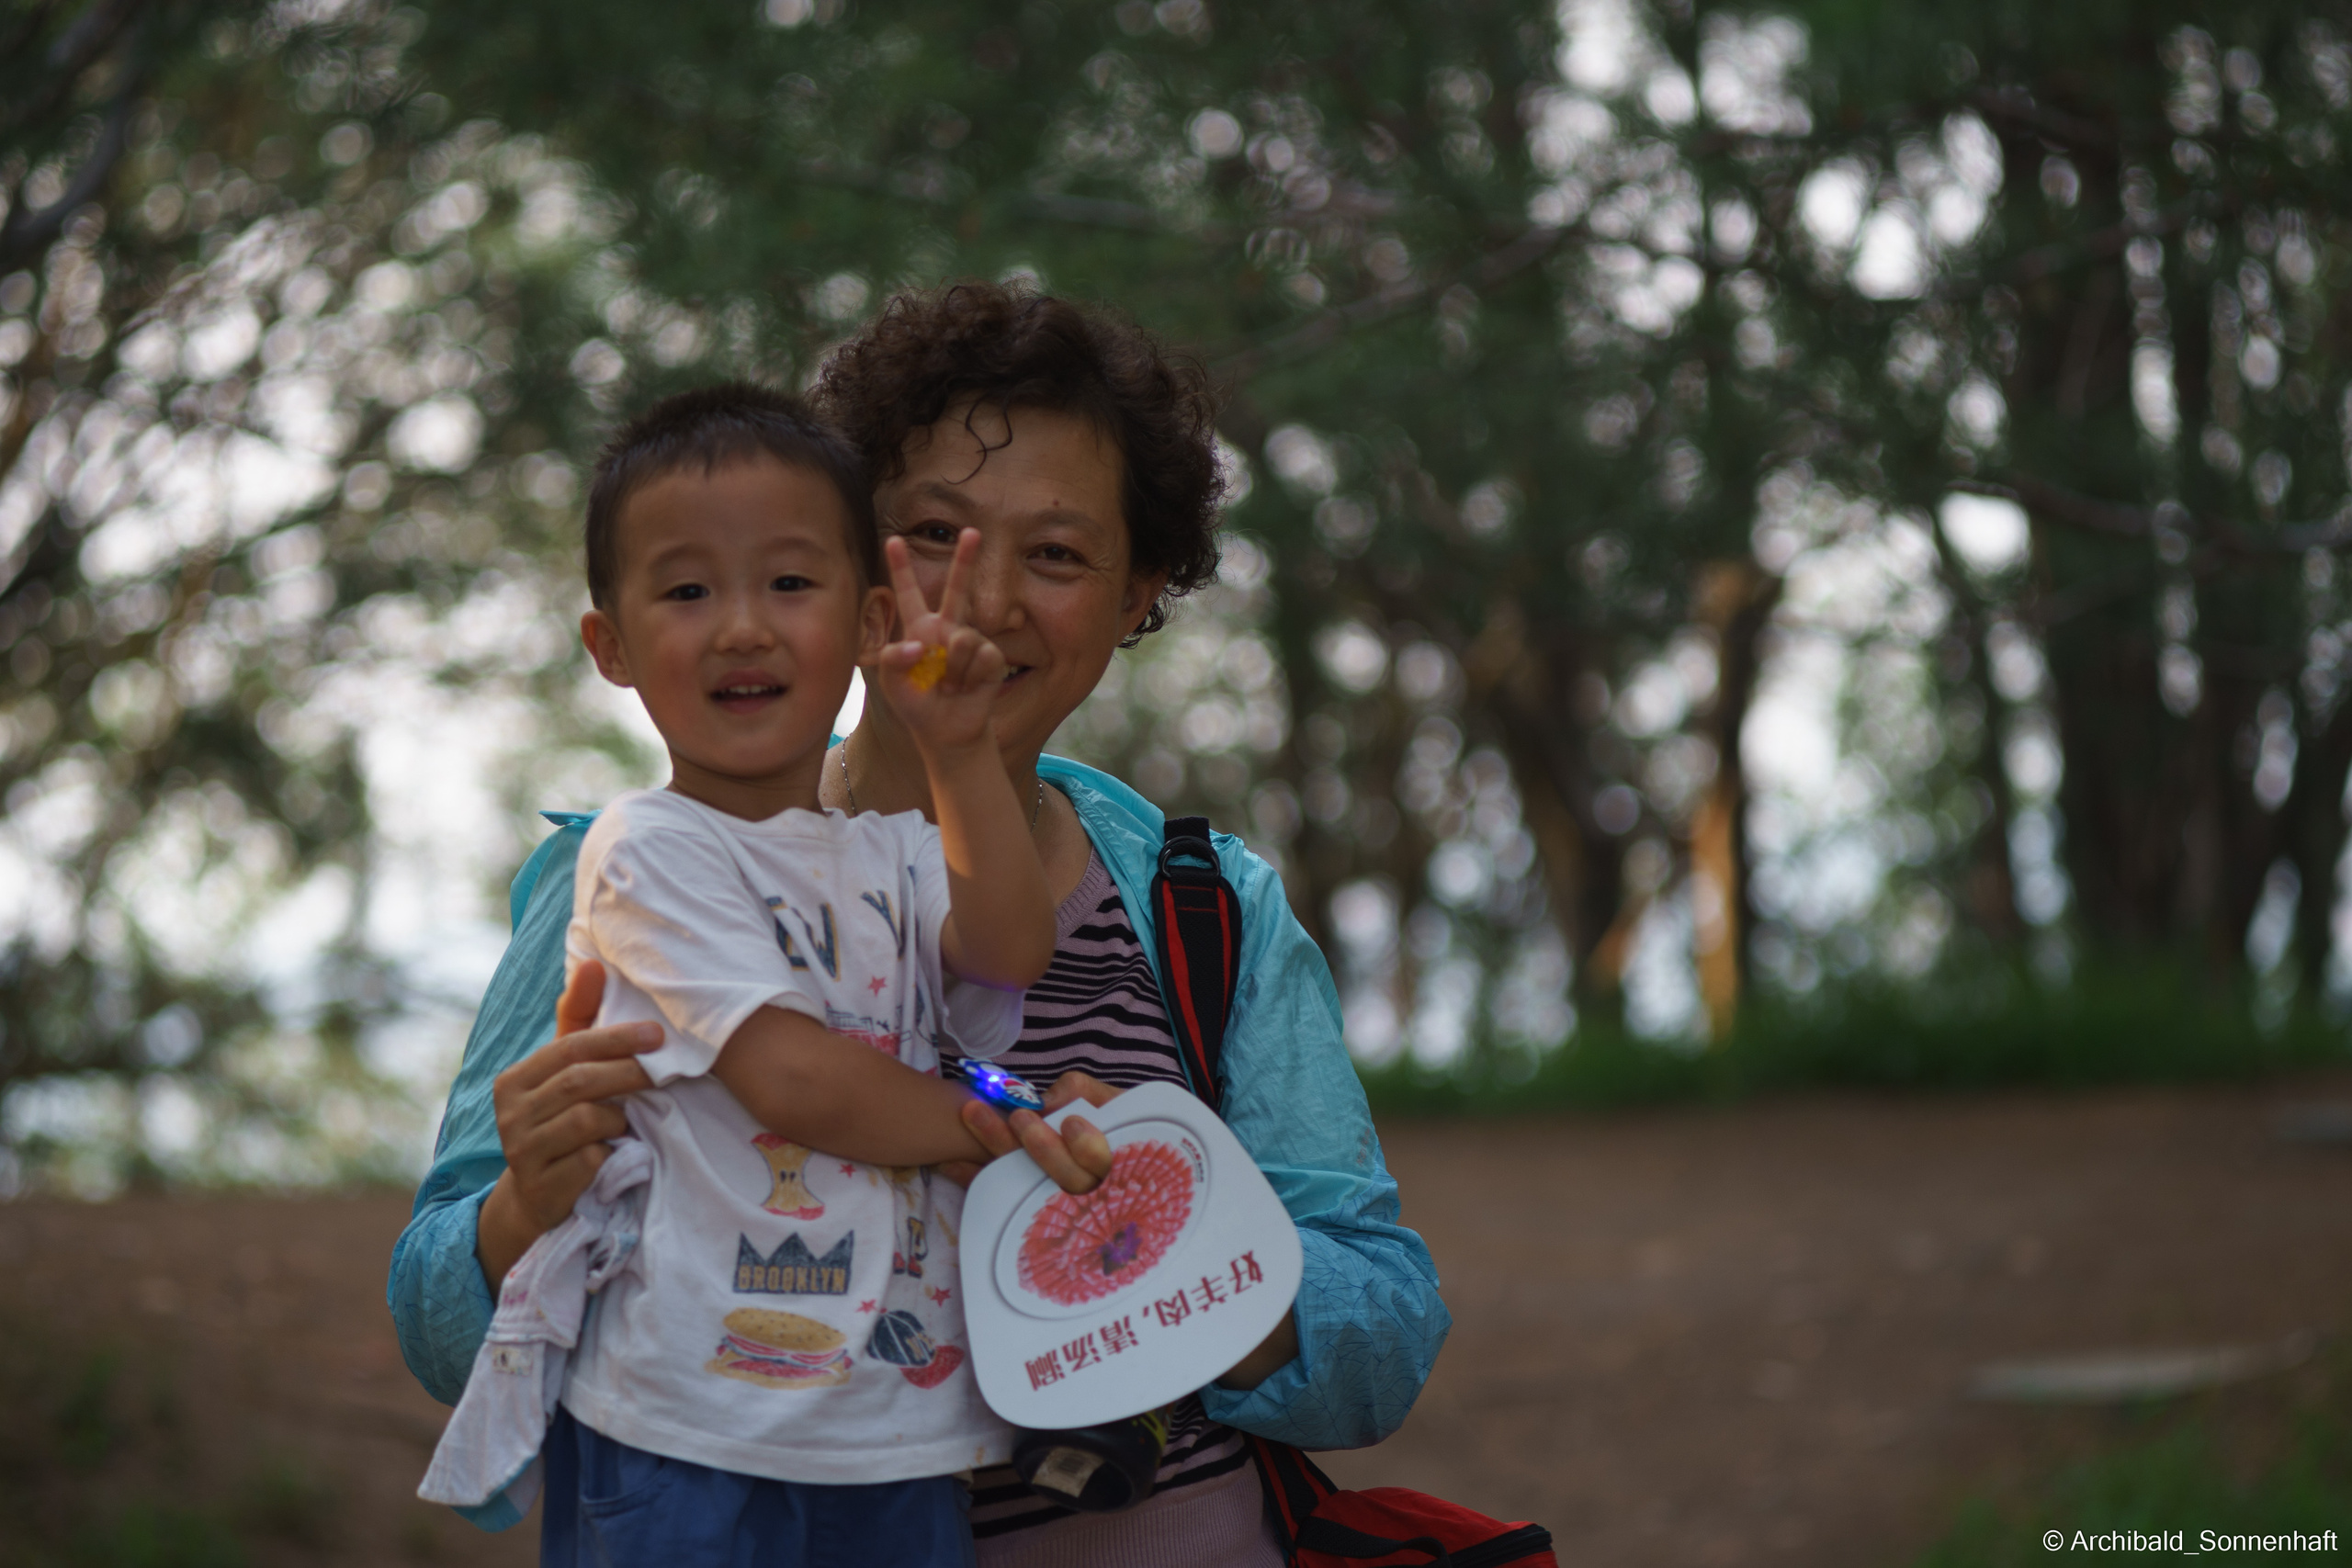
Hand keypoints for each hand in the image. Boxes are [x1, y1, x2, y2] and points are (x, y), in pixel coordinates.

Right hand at [474, 960, 660, 1285]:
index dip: (616, 1037)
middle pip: (579, 1081)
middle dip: (629, 1072)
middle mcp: (509, 1113)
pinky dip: (614, 1152)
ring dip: (621, 1115)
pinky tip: (618, 1154)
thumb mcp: (568, 1074)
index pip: (569, 1047)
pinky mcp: (541, 1185)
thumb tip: (593, 962)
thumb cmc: (563, 1122)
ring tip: (634, 1118)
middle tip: (666, 1069)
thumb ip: (580, 1021)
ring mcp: (521, 1151)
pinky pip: (592, 1157)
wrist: (542, 1197)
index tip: (658, 1034)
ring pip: (587, 1118)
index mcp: (515, 1079)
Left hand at [874, 529, 1006, 757]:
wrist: (947, 731)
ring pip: (962, 639)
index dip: (901, 567)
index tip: (892, 539)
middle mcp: (948, 628)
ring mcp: (972, 642)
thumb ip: (894, 659)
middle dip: (966, 559)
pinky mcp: (991, 658)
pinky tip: (965, 690)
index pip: (909, 592)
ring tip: (948, 687)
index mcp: (920, 628)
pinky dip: (967, 678)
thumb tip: (922, 645)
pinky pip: (980, 657)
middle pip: (958, 588)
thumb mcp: (892, 683)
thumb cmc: (916, 705)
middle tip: (972, 531)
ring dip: (951, 669)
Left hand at [939, 1071, 1119, 1193]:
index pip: (1101, 1165)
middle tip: (1019, 1115)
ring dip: (997, 1150)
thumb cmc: (1110, 1121)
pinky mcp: (1019, 1203)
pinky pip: (995, 1194)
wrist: (1104, 1154)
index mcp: (1113, 1167)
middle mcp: (1084, 1195)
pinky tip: (949, 1159)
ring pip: (1025, 1186)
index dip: (1086, 1148)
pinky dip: (971, 1176)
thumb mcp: (1111, 1101)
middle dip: (1040, 1148)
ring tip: (974, 1114)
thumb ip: (1086, 1094)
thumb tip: (1049, 1101)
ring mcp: (1049, 1203)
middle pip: (1062, 1180)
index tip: (1070, 1123)